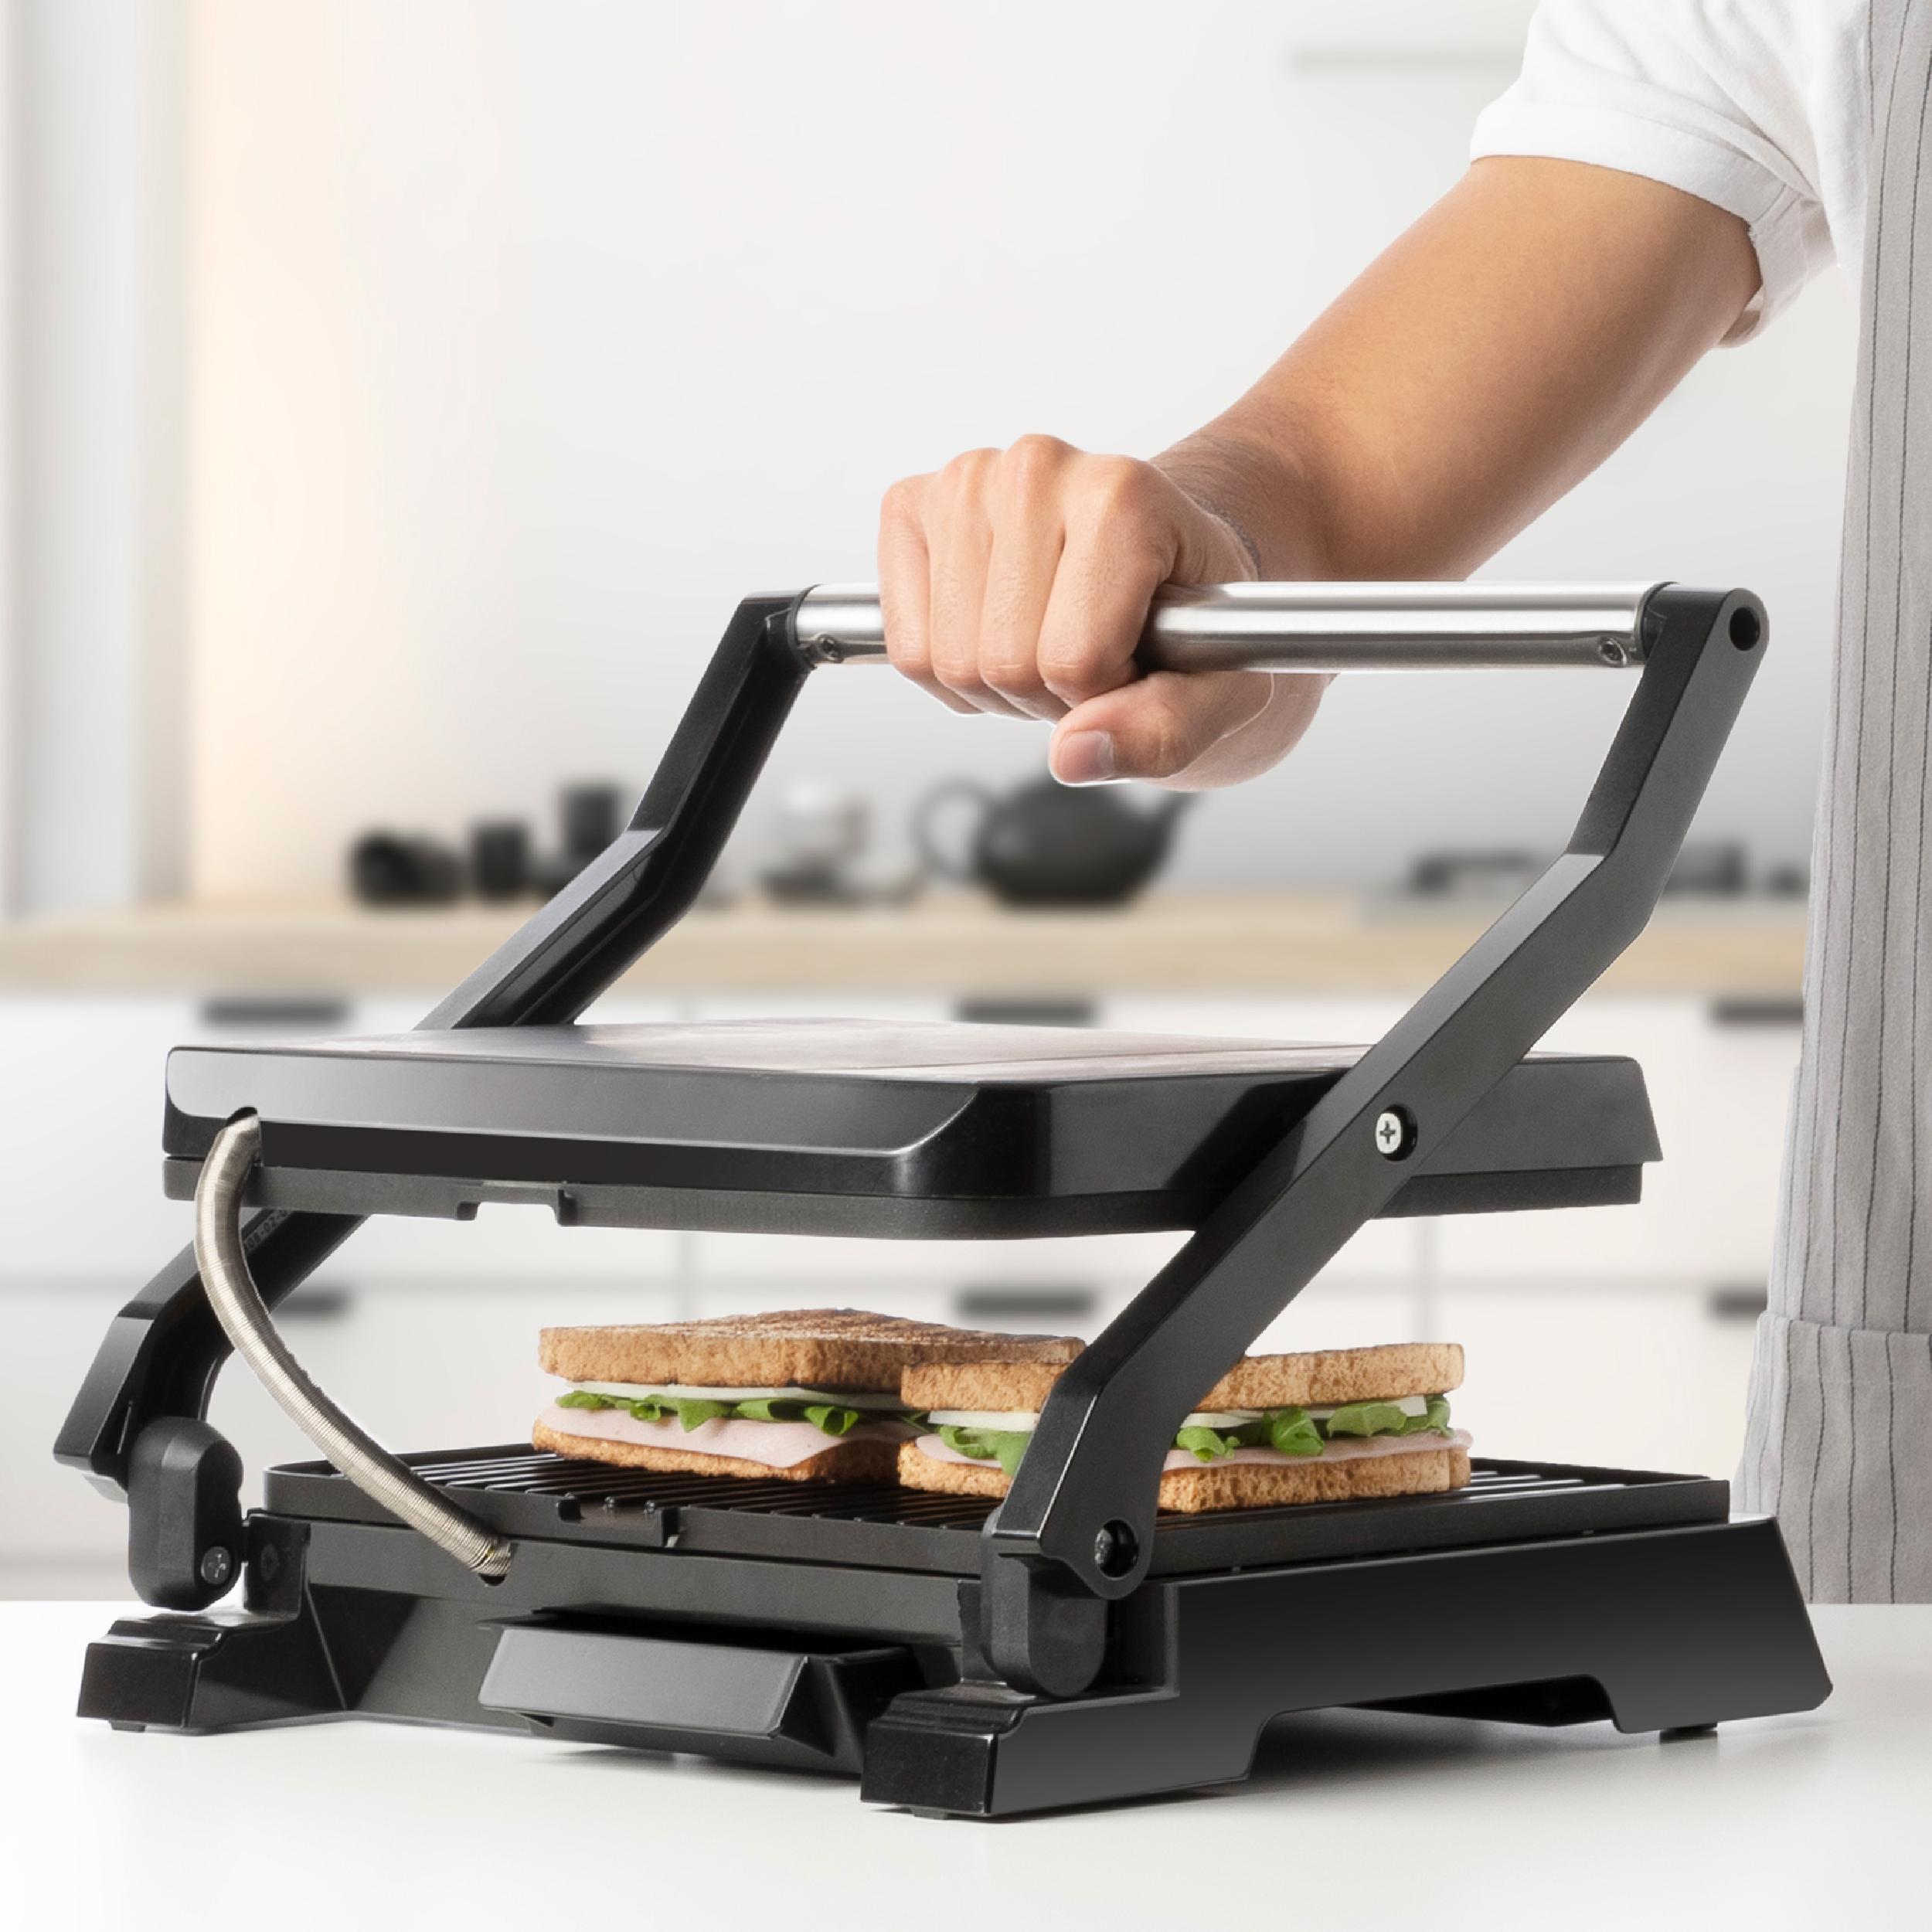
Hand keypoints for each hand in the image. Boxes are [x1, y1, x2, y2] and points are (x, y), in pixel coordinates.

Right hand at [876, 435, 1325, 787]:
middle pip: (1004, 662)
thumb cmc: (1197, 618)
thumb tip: (1073, 754)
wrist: (1168, 554)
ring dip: (997, 687)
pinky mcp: (911, 507)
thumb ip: (1165, 731)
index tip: (1136, 662)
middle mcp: (1036, 467)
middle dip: (1048, 693)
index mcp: (1122, 495)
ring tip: (1047, 643)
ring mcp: (965, 481)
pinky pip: (906, 646)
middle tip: (1091, 658)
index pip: (1074, 659)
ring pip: (948, 661)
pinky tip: (996, 632)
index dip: (1105, 693)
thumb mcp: (1225, 692)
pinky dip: (947, 669)